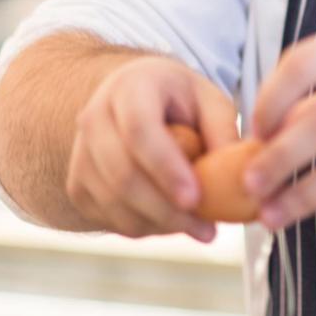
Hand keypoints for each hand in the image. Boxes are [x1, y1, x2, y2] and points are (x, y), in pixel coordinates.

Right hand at [66, 53, 238, 241]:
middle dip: (166, 208)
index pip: (139, 130)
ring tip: (201, 229)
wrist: (133, 98)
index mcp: (130, 87)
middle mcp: (95, 117)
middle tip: (208, 229)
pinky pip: (108, 218)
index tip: (195, 198)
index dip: (165, 168)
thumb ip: (222, 130)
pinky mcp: (78, 184)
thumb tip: (236, 174)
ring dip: (159, 224)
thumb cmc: (179, 98)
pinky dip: (144, 227)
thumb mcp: (208, 98)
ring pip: (113, 202)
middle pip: (122, 174)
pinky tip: (174, 222)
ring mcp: (81, 153)